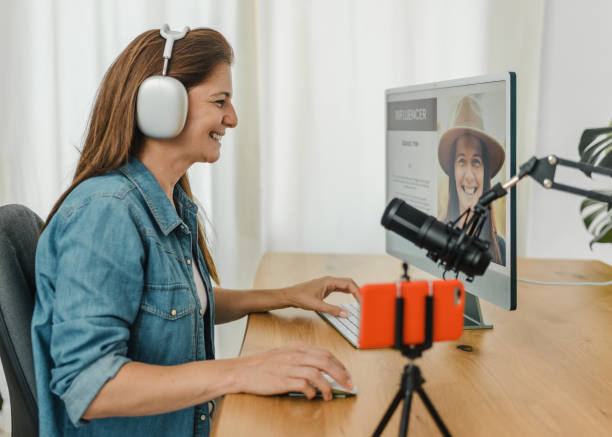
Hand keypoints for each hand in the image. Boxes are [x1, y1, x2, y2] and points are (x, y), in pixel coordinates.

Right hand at [234, 341, 352, 400]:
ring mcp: (289, 367)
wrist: (243, 371)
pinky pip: (304, 386)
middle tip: (348, 384)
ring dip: (328, 387)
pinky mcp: (283, 380)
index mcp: (297, 347)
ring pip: (317, 374)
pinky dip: (312, 392)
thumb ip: (303, 357)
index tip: (346, 374)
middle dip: (341, 374)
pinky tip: (312, 396)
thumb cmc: (264, 365)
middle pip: (325, 362)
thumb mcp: (285, 353)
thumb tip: (322, 367)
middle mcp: (295, 355)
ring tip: (330, 395)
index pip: (325, 353)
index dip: (339, 364)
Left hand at [285, 276, 359, 317]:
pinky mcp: (325, 289)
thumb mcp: (317, 306)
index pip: (348, 284)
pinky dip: (347, 292)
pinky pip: (339, 289)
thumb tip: (345, 314)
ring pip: (344, 286)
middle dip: (357, 291)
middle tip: (364, 301)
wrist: (290, 296)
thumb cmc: (301, 298)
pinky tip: (350, 297)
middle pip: (348, 283)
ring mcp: (328, 284)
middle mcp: (329, 281)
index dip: (357, 291)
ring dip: (353, 291)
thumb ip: (332, 310)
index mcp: (329, 281)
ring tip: (360, 300)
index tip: (362, 300)